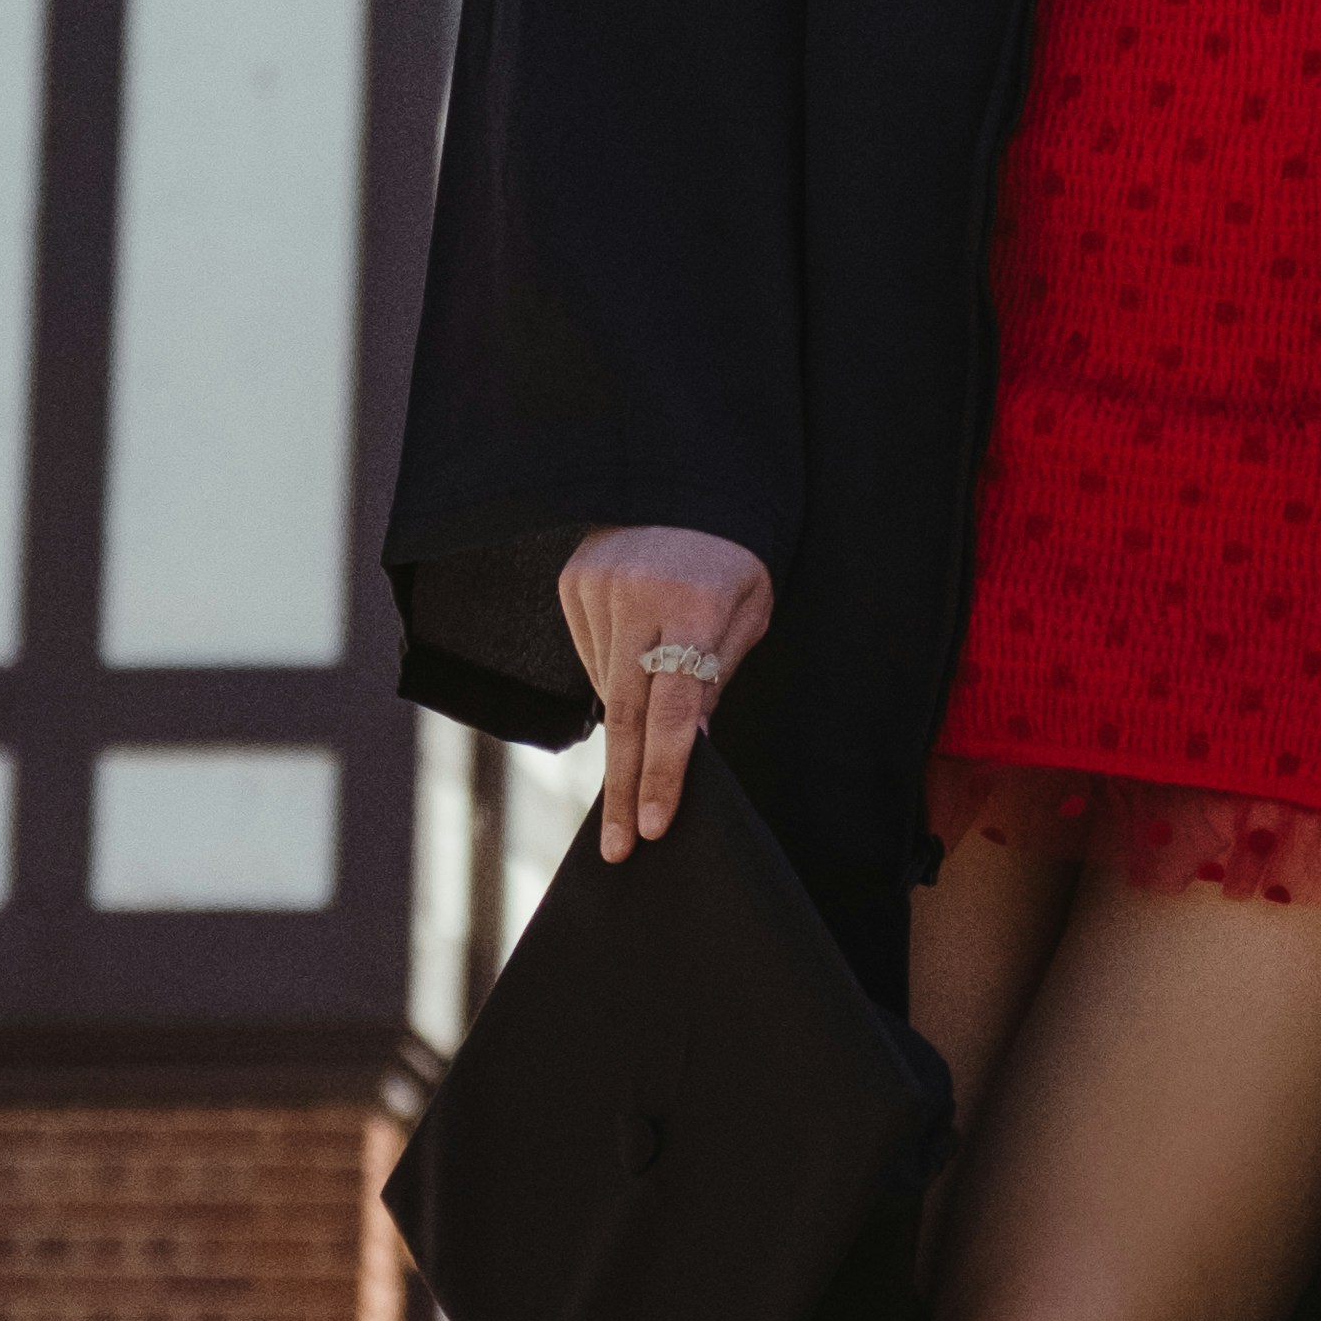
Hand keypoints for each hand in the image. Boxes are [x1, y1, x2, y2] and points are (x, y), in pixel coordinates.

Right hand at [557, 527, 772, 859]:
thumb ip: (717, 675)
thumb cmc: (734, 552)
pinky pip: (590, 656)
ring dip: (627, 730)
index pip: (675, 712)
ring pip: (607, 690)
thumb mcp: (749, 610)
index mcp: (696, 606)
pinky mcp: (571, 583)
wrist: (686, 473)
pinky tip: (634, 673)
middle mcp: (636, 599)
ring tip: (648, 743)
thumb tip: (689, 747)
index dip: (665, 774)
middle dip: (626, 787)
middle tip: (620, 848)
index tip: (654, 827)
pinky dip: (613, 679)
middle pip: (627, 716)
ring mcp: (596, 590)